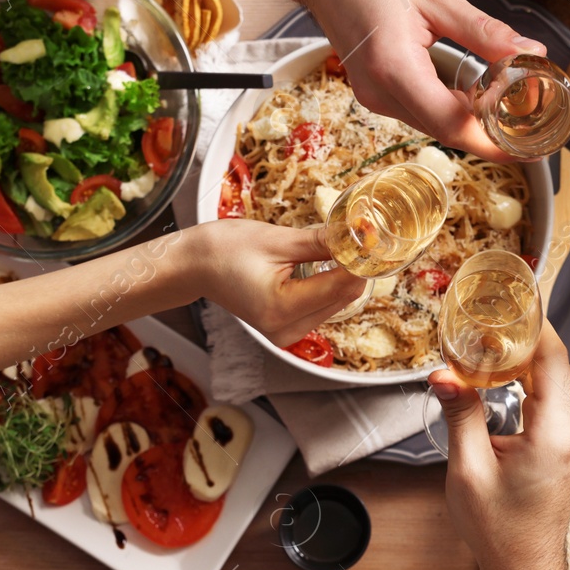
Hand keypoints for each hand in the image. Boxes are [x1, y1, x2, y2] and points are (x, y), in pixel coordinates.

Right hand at [196, 219, 365, 345]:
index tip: (375, 239)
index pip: (340, 287)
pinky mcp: (284, 330)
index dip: (361, 262)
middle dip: (355, 270)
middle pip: (342, 299)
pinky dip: (328, 289)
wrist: (194, 266)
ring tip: (346, 249)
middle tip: (366, 239)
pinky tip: (329, 268)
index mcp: (281, 308)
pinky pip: (320, 309)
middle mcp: (285, 330)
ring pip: (335, 306)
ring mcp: (285, 334)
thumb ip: (323, 242)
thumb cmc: (224, 250)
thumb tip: (359, 235)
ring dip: (344, 279)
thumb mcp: (278, 239)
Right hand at [304, 0, 545, 161]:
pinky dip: (451, 104)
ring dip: (471, 117)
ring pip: (434, 123)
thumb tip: (528, 53)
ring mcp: (373, 94)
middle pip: (446, 130)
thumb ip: (484, 32)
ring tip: (510, 96)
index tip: (528, 143)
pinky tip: (475, 87)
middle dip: (490, 130)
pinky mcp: (375, 89)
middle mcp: (379, 92)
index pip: (452, 125)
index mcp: (394, 68)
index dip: (494, 140)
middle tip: (531, 118)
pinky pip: (420, 109)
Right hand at [428, 324, 569, 569]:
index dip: (531, 325)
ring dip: (526, 358)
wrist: (524, 564)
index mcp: (555, 434)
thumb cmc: (501, 529)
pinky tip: (506, 374)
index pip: (552, 358)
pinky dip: (533, 377)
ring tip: (490, 344)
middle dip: (522, 338)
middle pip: (556, 361)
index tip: (508, 303)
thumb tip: (444, 374)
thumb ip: (460, 415)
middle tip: (487, 319)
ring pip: (558, 375)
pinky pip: (558, 393)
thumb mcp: (468, 470)